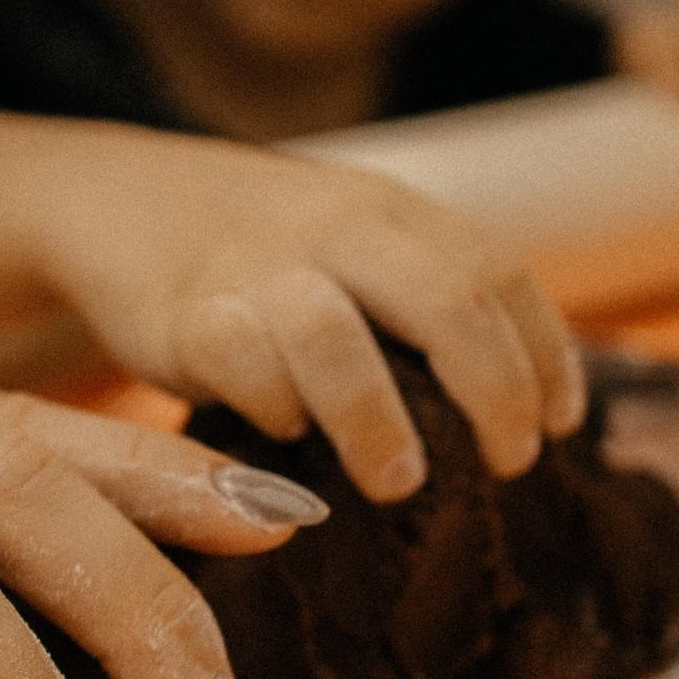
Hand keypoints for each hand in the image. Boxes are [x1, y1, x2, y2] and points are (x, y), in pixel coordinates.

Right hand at [25, 136, 585, 502]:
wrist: (117, 198)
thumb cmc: (260, 249)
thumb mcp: (351, 241)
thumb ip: (420, 296)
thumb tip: (520, 404)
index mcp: (390, 210)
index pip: (498, 270)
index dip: (543, 353)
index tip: (561, 425)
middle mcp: (335, 226)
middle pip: (446, 298)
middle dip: (493, 391)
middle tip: (508, 463)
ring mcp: (257, 265)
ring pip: (335, 334)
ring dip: (379, 420)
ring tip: (400, 480)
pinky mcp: (185, 311)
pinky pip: (239, 362)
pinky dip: (276, 408)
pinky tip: (289, 439)